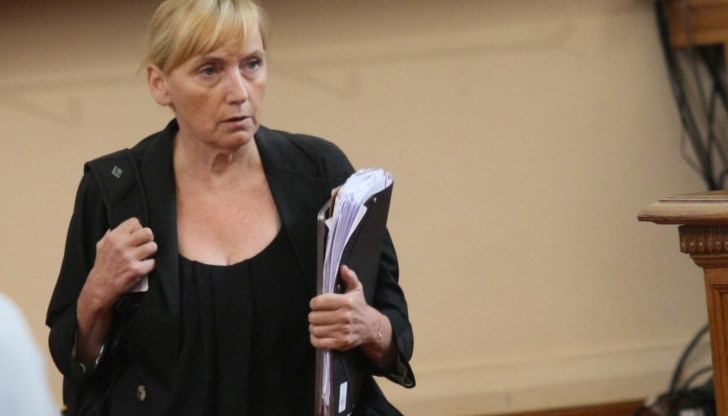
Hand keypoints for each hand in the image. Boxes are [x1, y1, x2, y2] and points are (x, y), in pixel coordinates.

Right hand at [75, 217, 156, 364]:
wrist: (100, 288)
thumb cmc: (102, 266)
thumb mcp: (102, 246)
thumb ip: (112, 234)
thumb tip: (128, 226)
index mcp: (113, 237)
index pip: (135, 222)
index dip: (138, 228)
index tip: (136, 237)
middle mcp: (122, 245)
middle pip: (148, 232)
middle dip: (149, 239)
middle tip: (145, 245)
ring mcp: (130, 258)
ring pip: (153, 246)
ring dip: (151, 252)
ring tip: (145, 256)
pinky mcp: (137, 270)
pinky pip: (153, 262)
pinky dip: (150, 266)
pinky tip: (142, 268)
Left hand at [308, 265, 379, 350]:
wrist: (371, 328)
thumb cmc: (360, 307)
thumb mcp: (357, 290)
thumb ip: (350, 277)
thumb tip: (343, 268)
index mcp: (346, 302)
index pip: (318, 302)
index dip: (314, 303)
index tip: (316, 305)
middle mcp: (344, 316)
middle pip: (314, 316)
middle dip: (313, 316)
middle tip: (317, 315)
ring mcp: (343, 331)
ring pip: (315, 329)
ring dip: (313, 327)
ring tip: (317, 325)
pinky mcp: (341, 343)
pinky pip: (319, 342)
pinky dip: (315, 339)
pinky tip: (318, 335)